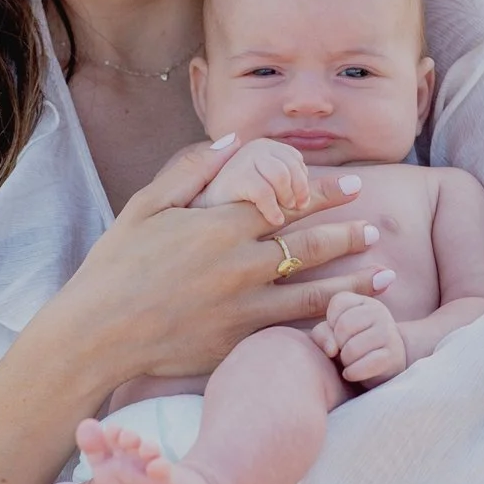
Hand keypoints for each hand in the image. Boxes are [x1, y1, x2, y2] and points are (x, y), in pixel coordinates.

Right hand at [56, 135, 385, 386]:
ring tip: (387, 275)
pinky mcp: (238, 342)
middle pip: (310, 244)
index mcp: (219, 225)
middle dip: (348, 233)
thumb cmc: (115, 267)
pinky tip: (351, 321)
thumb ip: (191, 169)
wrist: (96, 335)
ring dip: (355, 282)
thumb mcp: (145, 206)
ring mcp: (242, 307)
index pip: (287, 199)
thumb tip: (234, 142)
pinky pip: (293, 331)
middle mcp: (239, 264)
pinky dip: (327, 324)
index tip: (354, 186)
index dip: (325, 192)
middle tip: (376, 227)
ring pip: (314, 292)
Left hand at [313, 289, 407, 383]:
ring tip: (350, 362)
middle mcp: (380, 312)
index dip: (331, 322)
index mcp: (364, 302)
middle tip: (343, 351)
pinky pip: (364, 366)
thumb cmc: (352, 346)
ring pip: (352, 348)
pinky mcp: (394, 356)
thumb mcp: (333, 335)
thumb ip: (322, 334)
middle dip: (338, 343)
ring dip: (345, 361)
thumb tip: (332, 349)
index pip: (338, 302)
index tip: (337, 334)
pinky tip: (352, 373)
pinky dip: (352, 373)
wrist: (383, 367)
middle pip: (344, 326)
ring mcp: (389, 333)